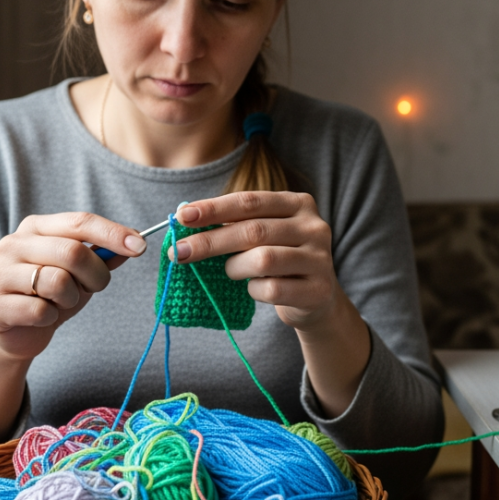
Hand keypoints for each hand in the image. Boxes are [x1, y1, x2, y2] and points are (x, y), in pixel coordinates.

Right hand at [0, 212, 146, 360]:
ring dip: (71, 299)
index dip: (112, 233)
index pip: (79, 222)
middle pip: (72, 252)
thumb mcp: (81, 274)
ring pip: (57, 282)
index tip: (140, 246)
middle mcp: (13, 244)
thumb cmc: (51, 295)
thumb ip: (103, 256)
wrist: (16, 332)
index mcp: (36, 228)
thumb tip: (134, 239)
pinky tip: (42, 317)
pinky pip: (40, 310)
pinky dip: (51, 317)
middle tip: (94, 288)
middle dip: (96, 275)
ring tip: (61, 303)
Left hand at [171, 192, 337, 329]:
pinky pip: (272, 290)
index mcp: (298, 204)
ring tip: (229, 272)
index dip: (214, 208)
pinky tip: (254, 290)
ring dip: (234, 268)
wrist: (317, 298)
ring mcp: (320, 259)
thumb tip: (185, 219)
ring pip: (262, 260)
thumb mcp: (263, 235)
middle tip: (179, 253)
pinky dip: (253, 291)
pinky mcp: (318, 290)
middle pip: (253, 231)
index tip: (182, 217)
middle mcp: (314, 227)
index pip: (249, 201)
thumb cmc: (279, 261)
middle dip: (210, 242)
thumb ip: (234, 224)